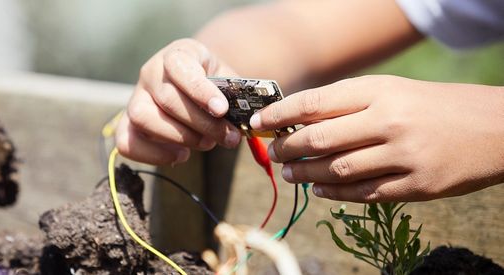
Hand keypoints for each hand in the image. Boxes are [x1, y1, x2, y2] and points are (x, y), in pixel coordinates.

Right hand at [116, 39, 241, 164]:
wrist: (197, 87)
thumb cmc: (215, 85)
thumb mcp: (228, 81)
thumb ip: (235, 96)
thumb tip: (246, 120)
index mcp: (176, 55)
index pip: (179, 66)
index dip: (199, 89)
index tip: (221, 109)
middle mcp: (150, 73)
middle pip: (167, 99)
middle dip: (201, 123)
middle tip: (227, 137)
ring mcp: (135, 98)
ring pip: (143, 118)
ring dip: (179, 137)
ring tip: (206, 144)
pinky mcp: (127, 123)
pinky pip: (127, 142)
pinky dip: (155, 155)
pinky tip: (181, 155)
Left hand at [250, 75, 503, 201]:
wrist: (496, 128)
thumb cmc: (434, 105)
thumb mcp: (393, 90)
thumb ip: (349, 103)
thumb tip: (298, 120)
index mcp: (380, 91)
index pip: (315, 102)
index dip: (280, 114)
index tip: (259, 121)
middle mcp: (389, 121)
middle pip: (319, 139)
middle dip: (287, 148)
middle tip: (274, 152)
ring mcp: (403, 156)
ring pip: (336, 170)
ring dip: (306, 174)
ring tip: (291, 174)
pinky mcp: (417, 186)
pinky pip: (363, 193)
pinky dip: (335, 193)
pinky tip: (320, 190)